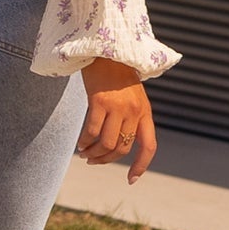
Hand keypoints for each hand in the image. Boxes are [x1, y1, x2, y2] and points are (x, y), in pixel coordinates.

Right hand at [77, 57, 156, 182]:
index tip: (131, 180)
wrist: (107, 50)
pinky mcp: (100, 101)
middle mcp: (134, 111)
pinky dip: (85, 141)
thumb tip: (117, 143)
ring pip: (106, 143)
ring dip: (94, 153)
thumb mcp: (132, 96)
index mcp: (145, 112)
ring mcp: (117, 107)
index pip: (148, 146)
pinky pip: (92, 131)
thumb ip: (130, 116)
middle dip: (107, 160)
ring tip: (85, 153)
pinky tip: (80, 143)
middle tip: (93, 161)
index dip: (141, 166)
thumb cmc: (117, 74)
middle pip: (122, 148)